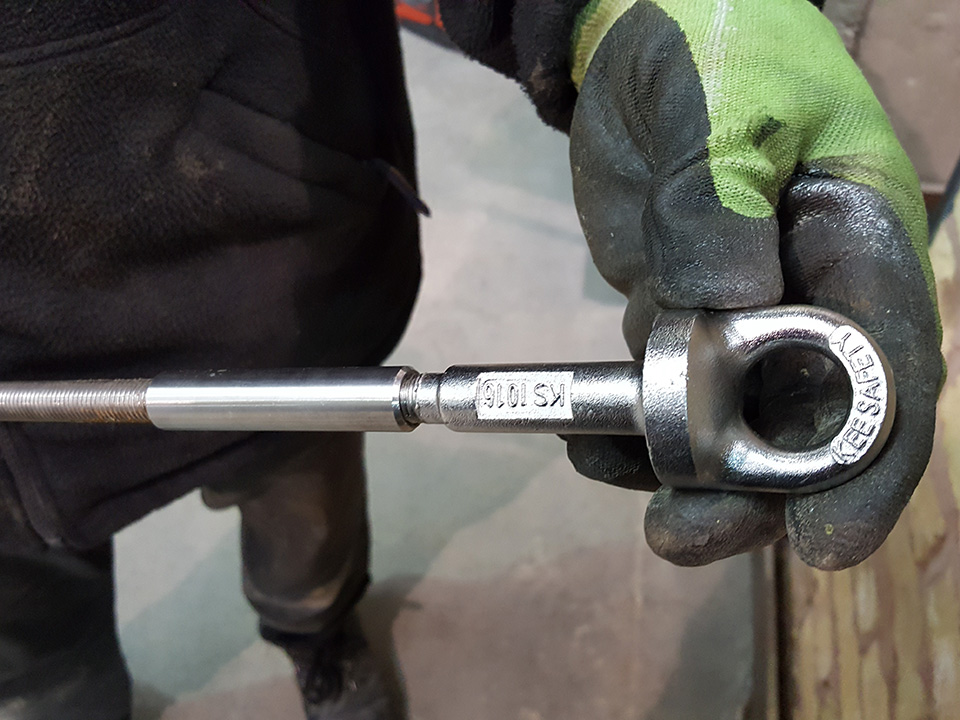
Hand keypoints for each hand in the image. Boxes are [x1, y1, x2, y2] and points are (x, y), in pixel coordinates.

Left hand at [566, 0, 942, 569]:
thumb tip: (726, 315)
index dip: (864, 463)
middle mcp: (811, 290)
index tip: (825, 543)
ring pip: (738, 422)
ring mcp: (743, 310)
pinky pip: (671, 394)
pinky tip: (596, 450)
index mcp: (856, 237)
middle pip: (809, 418)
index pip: (884, 367)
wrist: (630, 33)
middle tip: (685, 536)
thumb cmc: (703, 40)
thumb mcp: (717, 105)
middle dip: (759, 491)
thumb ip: (720, 205)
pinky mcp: (683, 313)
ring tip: (643, 513)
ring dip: (694, 478)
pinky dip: (639, 432)